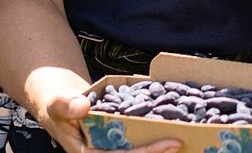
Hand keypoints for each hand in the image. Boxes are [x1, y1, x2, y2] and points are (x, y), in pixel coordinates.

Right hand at [31, 78, 184, 152]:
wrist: (61, 104)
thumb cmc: (58, 105)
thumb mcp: (57, 102)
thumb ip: (66, 104)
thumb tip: (82, 106)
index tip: (173, 143)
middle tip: (190, 141)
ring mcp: (115, 147)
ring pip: (141, 150)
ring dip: (164, 149)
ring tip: (194, 137)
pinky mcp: (123, 139)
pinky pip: (143, 140)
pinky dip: (160, 135)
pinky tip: (182, 126)